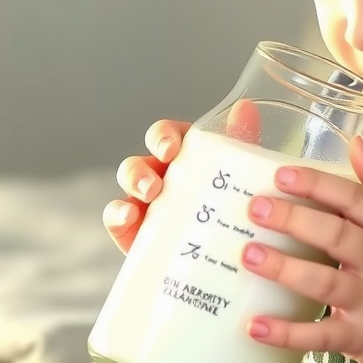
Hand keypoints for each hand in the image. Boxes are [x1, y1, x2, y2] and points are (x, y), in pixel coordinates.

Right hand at [105, 101, 260, 252]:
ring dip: (133, 183)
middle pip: (140, 161)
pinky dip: (117, 214)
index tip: (171, 148)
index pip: (165, 135)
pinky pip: (116, 218)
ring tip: (150, 194)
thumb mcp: (241, 174)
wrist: (226, 256)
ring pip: (127, 184)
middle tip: (156, 184)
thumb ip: (242, 140)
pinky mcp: (135, 232)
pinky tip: (129, 217)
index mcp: (183, 157)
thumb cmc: (231, 207)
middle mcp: (160, 176)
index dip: (162, 136)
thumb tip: (246, 106)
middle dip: (142, 167)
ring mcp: (144, 204)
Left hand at [242, 136, 362, 362]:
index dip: (318, 185)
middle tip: (256, 208)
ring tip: (249, 255)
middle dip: (294, 220)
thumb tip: (354, 142)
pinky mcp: (360, 338)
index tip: (280, 175)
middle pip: (336, 235)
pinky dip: (287, 333)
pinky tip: (255, 326)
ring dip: (284, 269)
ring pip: (324, 282)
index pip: (355, 199)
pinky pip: (320, 336)